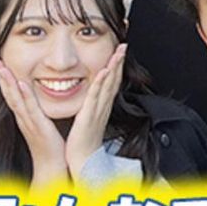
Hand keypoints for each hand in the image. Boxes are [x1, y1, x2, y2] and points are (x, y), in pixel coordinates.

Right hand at [0, 59, 67, 184]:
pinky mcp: (38, 126)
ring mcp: (28, 121)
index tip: (0, 64)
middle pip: (8, 93)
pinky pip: (30, 108)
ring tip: (2, 67)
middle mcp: (23, 118)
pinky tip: (20, 84)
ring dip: (8, 81)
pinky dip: (24, 95)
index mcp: (24, 116)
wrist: (52, 166)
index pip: (12, 94)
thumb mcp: (41, 125)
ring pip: (15, 98)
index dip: (5, 79)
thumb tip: (37, 101)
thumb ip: (37, 113)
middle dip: (1, 76)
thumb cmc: (49, 147)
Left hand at [65, 44, 126, 179]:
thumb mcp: (89, 120)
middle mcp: (103, 106)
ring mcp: (97, 110)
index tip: (120, 52)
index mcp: (102, 106)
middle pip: (114, 79)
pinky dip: (100, 83)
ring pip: (108, 84)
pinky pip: (95, 96)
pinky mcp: (89, 115)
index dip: (117, 66)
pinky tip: (104, 71)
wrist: (82, 160)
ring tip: (118, 52)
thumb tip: (91, 99)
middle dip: (119, 61)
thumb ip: (91, 108)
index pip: (112, 82)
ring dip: (114, 67)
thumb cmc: (83, 143)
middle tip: (124, 45)